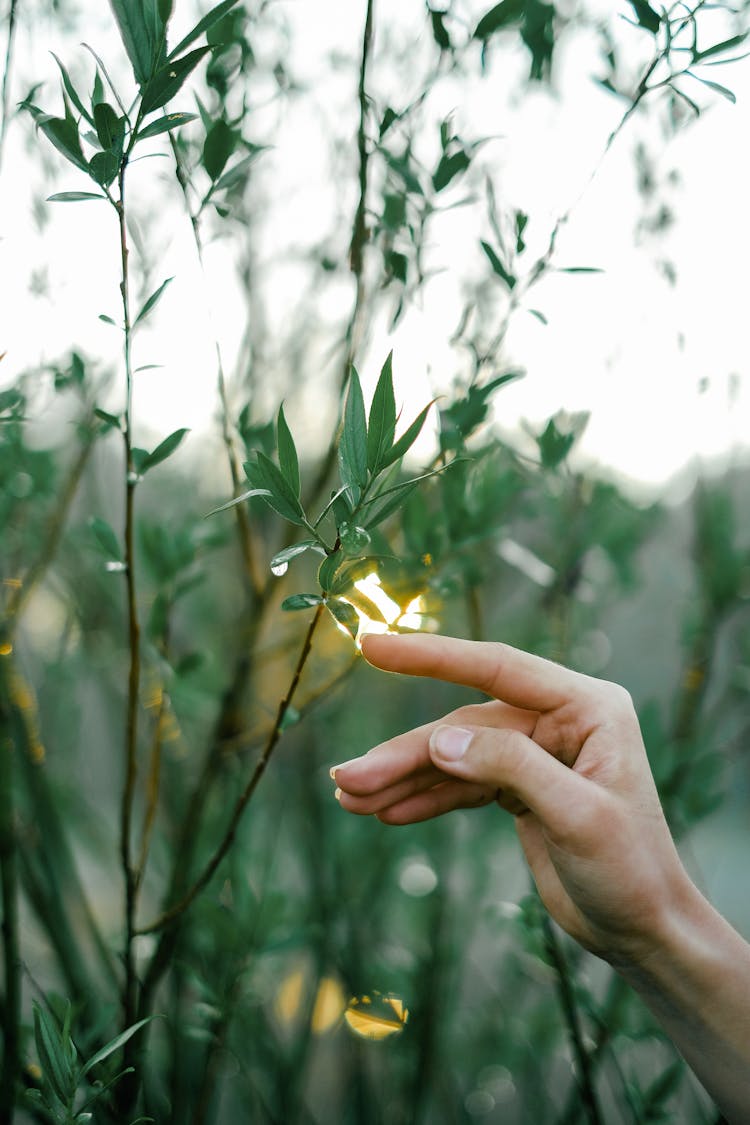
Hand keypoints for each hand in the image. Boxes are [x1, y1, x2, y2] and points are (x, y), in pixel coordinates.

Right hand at [333, 631, 694, 968]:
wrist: (645, 931)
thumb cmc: (631, 870)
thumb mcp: (577, 816)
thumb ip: (510, 767)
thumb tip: (439, 738)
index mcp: (587, 707)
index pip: (497, 667)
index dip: (431, 656)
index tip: (373, 647)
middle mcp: (561, 720)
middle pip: (463, 724)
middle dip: (404, 755)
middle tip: (347, 780)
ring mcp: (538, 754)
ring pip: (455, 755)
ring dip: (403, 779)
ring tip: (351, 800)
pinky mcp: (520, 789)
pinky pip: (461, 784)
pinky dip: (424, 798)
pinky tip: (387, 813)